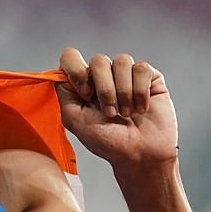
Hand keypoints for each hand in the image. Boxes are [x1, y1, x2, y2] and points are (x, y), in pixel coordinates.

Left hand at [56, 47, 177, 169]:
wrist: (140, 154)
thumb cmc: (106, 141)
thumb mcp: (74, 119)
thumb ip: (64, 93)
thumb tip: (61, 71)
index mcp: (82, 84)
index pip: (71, 57)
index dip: (76, 70)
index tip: (85, 93)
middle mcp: (103, 76)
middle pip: (98, 60)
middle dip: (104, 89)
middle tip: (110, 113)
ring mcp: (126, 75)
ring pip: (121, 61)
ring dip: (123, 92)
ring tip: (126, 114)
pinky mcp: (149, 78)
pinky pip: (141, 68)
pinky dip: (140, 91)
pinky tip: (142, 108)